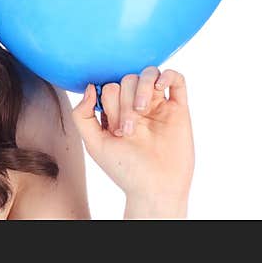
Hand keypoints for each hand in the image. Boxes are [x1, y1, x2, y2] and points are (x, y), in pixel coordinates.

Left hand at [71, 67, 193, 214]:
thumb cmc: (124, 169)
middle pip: (127, 80)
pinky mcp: (179, 109)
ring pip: (148, 74)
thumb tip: (91, 87)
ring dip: (141, 87)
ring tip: (141, 109)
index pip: (110, 87)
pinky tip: (159, 88)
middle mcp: (136, 105)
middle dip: (123, 102)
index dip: (109, 103)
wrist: (155, 188)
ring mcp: (158, 106)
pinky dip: (167, 76)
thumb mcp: (94, 143)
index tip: (115, 129)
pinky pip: (177, 79)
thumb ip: (82, 115)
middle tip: (128, 130)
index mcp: (116, 111)